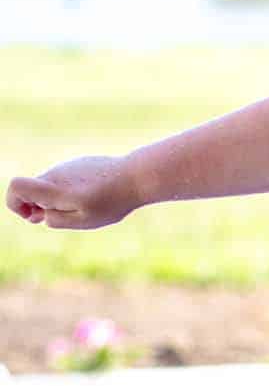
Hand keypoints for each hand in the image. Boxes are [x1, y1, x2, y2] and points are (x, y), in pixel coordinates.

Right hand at [6, 156, 139, 229]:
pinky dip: (68, 192)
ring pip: (49, 186)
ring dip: (55, 200)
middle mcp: (55, 173)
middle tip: (59, 216)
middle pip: (31, 189)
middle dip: (36, 206)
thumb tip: (40, 215)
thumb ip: (56, 219)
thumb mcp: (83, 221)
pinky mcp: (77, 165)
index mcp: (53, 188)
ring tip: (81, 208)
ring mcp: (66, 167)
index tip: (33, 215)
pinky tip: (91, 197)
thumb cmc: (110, 203)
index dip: (15, 203)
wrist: (135, 178)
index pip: (15, 186)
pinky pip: (63, 181)